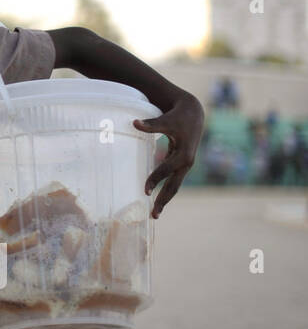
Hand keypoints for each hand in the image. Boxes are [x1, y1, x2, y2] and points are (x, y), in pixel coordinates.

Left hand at [135, 92, 203, 217]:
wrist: (193, 113)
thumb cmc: (178, 116)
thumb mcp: (166, 120)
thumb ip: (151, 124)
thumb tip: (134, 123)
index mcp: (184, 154)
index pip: (166, 170)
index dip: (155, 179)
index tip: (145, 191)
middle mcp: (186, 162)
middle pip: (175, 186)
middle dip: (164, 200)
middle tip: (153, 215)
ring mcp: (184, 164)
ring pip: (175, 185)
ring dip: (165, 198)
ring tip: (154, 213)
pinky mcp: (180, 163)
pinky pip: (173, 179)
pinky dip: (165, 188)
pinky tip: (156, 196)